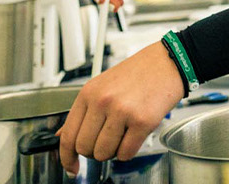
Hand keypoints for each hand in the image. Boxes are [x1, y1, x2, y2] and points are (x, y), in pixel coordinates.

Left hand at [56, 43, 185, 172]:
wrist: (166, 63)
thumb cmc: (137, 74)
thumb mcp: (101, 86)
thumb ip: (82, 112)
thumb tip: (62, 135)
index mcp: (88, 93)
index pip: (67, 135)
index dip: (66, 157)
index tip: (71, 166)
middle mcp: (102, 101)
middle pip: (84, 148)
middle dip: (93, 152)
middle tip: (104, 143)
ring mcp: (122, 111)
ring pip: (103, 154)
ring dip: (112, 152)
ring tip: (121, 136)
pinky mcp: (142, 121)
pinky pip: (125, 154)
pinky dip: (127, 152)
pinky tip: (132, 137)